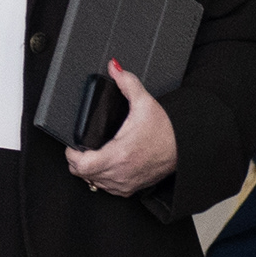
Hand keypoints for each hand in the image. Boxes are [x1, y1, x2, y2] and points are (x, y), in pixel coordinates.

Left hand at [63, 58, 179, 198]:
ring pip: (93, 182)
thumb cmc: (166, 131)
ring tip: (91, 156)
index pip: (81, 164)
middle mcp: (120, 172)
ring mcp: (124, 183)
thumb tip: (114, 67)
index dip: (71, 154)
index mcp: (118, 154)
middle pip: (82, 174)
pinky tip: (106, 166)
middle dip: (77, 161)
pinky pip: (106, 188)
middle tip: (80, 148)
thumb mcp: (144, 102)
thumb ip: (127, 83)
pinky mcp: (130, 189)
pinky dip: (101, 179)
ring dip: (89, 171)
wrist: (183, 148)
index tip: (72, 145)